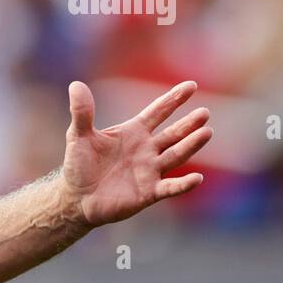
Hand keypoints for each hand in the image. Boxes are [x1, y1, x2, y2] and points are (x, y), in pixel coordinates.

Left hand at [60, 80, 211, 227]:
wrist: (76, 198)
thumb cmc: (79, 165)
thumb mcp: (79, 136)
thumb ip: (82, 112)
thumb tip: (76, 85)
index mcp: (133, 132)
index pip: (158, 112)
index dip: (173, 99)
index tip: (191, 85)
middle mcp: (147, 149)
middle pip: (173, 133)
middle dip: (188, 124)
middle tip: (203, 113)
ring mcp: (150, 171)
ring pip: (176, 155)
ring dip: (191, 145)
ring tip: (206, 132)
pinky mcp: (149, 192)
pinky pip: (170, 187)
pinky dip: (184, 184)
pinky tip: (197, 179)